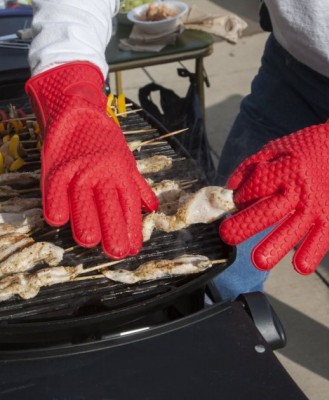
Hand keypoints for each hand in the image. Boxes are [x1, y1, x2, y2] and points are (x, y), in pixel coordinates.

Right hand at [26, 62, 157, 258]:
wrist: (79, 109)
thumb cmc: (105, 141)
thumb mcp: (127, 162)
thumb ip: (138, 186)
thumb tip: (151, 208)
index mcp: (123, 174)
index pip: (130, 205)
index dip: (132, 228)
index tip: (133, 249)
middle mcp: (105, 173)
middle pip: (110, 205)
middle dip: (114, 231)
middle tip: (117, 252)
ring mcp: (81, 168)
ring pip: (84, 199)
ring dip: (86, 221)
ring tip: (89, 242)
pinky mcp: (58, 163)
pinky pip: (56, 187)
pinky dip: (56, 204)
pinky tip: (58, 221)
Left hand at [219, 105, 328, 273]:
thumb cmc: (299, 151)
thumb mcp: (273, 150)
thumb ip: (250, 168)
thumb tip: (230, 190)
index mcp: (285, 168)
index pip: (257, 186)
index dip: (241, 196)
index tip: (236, 202)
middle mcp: (300, 188)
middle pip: (271, 210)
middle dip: (248, 223)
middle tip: (227, 235)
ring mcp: (315, 205)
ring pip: (294, 227)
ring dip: (276, 244)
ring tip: (259, 262)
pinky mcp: (328, 216)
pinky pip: (322, 236)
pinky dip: (313, 252)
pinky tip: (300, 267)